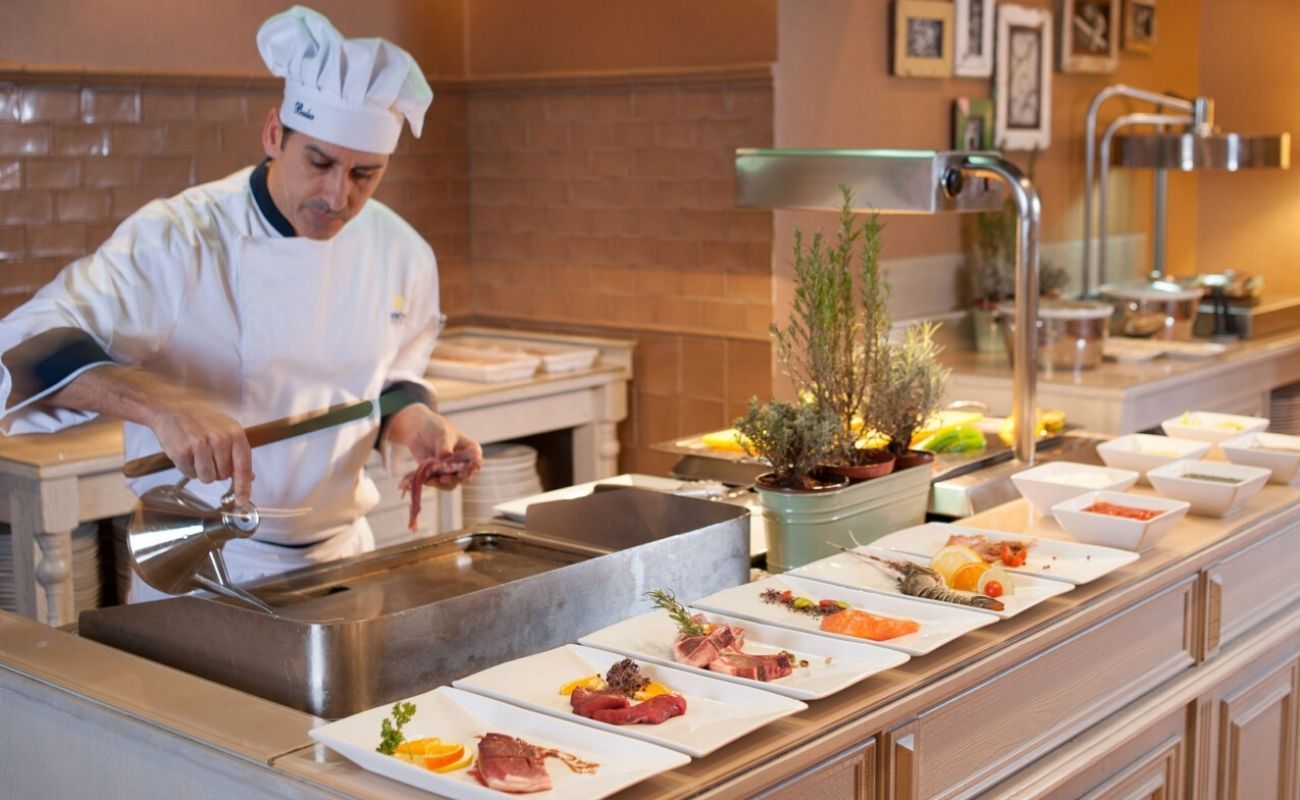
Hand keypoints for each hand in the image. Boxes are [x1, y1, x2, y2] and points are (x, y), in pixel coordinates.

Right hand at [44, 364, 255, 504]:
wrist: (170, 408)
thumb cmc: (201, 420)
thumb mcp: (226, 429)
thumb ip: (238, 453)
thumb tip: (250, 477)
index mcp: (235, 433)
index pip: (244, 467)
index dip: (244, 487)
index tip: (243, 501)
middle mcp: (220, 439)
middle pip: (224, 476)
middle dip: (217, 471)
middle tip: (208, 455)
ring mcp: (200, 445)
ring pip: (208, 478)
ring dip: (202, 472)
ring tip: (197, 455)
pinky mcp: (182, 452)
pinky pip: (190, 474)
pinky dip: (188, 469)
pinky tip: (186, 453)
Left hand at [385, 404, 482, 489]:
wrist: (420, 430)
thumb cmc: (437, 428)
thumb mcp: (442, 434)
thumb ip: (445, 448)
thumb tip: (445, 460)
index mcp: (471, 450)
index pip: (476, 461)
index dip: (472, 468)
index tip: (463, 472)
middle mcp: (464, 463)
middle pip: (464, 476)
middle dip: (453, 478)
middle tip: (443, 479)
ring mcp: (451, 471)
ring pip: (450, 483)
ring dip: (440, 483)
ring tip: (429, 480)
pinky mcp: (438, 475)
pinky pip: (436, 483)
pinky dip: (429, 482)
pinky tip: (422, 480)